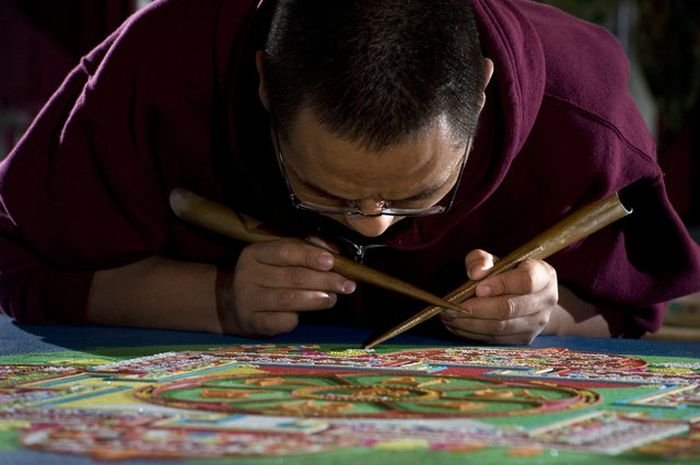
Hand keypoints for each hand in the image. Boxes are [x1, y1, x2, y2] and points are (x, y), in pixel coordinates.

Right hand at [219, 238, 355, 336]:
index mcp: (255, 253)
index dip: (311, 255)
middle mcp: (247, 275)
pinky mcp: (253, 322)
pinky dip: (297, 318)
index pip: (286, 250)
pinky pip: (282, 321)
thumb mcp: (277, 257)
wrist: (231, 305)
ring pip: (289, 299)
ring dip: (316, 299)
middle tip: (347, 285)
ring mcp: (248, 300)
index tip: (332, 261)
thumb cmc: (265, 276)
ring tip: (333, 298)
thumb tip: (333, 251)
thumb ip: (304, 250)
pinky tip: (303, 315)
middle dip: (325, 280)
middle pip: (293, 276)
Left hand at [440, 249, 558, 343]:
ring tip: (448, 317)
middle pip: (510, 309)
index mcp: (543, 275)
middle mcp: (546, 300)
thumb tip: (475, 273)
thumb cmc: (507, 272)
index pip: (526, 281)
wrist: (528, 297)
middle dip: (476, 309)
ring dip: (470, 323)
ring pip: (500, 327)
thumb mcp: (495, 259)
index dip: (501, 284)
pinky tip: (457, 325)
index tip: (477, 288)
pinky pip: (496, 339)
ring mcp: (538, 323)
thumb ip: (482, 260)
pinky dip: (473, 333)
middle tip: (451, 307)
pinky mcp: (525, 339)